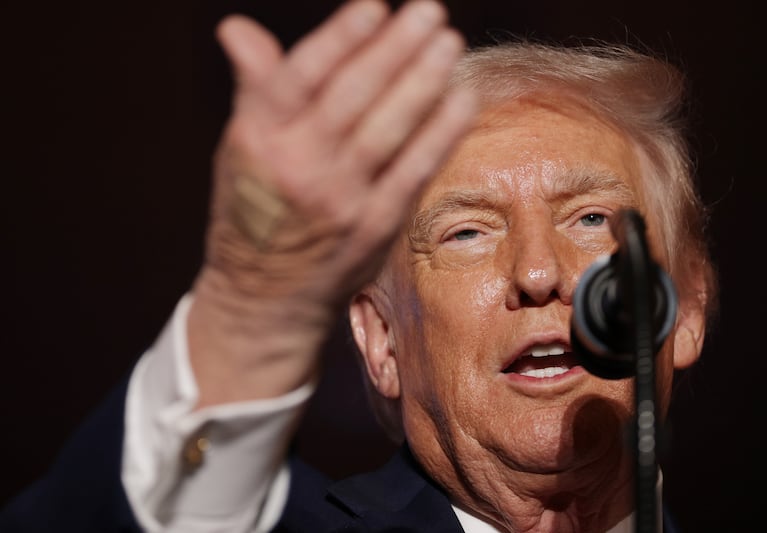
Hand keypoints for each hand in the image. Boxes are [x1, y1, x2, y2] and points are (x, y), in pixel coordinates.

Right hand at [187, 0, 476, 404]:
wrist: (264, 297)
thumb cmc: (254, 211)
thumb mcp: (240, 150)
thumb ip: (255, 91)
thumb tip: (238, 30)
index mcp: (258, 141)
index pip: (301, 77)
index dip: (341, 38)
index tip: (375, 6)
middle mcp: (299, 168)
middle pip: (353, 97)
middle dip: (395, 50)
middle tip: (429, 12)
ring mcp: (340, 200)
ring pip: (387, 129)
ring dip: (423, 83)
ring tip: (448, 42)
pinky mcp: (374, 226)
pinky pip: (413, 170)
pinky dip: (439, 132)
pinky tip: (460, 98)